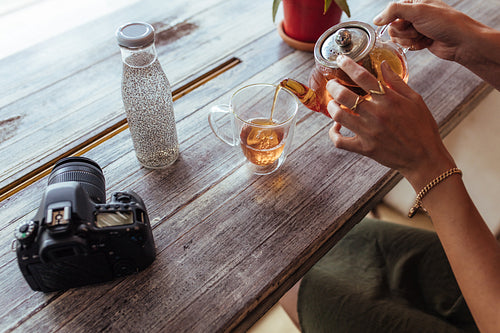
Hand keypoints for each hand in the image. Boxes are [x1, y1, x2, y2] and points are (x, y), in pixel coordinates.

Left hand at [327, 55, 455, 189]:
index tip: (340, 59)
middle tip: (332, 84)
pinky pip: (340, 141)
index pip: (363, 77)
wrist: (425, 157)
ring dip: (332, 107)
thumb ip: (397, 81)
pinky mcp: (364, 148)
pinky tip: (336, 126)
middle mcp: (377, 114)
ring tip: (333, 103)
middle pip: (345, 95)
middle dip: (333, 86)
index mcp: (389, 100)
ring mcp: (369, 132)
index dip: (348, 65)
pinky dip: (334, 133)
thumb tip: (383, 64)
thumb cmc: (422, 127)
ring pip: (339, 115)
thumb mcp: (416, 100)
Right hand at [373, 0, 474, 61]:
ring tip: (424, 35)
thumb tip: (376, 20)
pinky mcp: (418, 40)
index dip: (397, 21)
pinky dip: (415, 46)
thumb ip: (393, 11)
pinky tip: (426, 42)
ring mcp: (415, 27)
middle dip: (405, 32)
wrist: (460, 41)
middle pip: (392, 27)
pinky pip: (405, 45)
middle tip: (419, 29)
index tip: (408, 22)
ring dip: (410, 40)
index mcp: (413, 3)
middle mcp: (413, 14)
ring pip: (397, 38)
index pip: (390, 13)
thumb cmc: (445, 23)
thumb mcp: (418, 11)